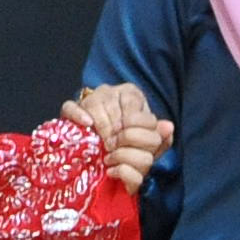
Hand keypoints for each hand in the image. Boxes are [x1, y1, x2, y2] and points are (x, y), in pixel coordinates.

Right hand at [61, 83, 175, 190]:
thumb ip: (159, 138)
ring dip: (100, 128)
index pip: (133, 106)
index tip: (127, 143)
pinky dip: (78, 115)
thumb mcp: (147, 141)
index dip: (130, 128)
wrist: (108, 146)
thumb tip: (167, 127)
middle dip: (114, 132)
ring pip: (94, 104)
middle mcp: (112, 91)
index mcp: (132, 94)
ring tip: (104, 145)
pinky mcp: (72, 107)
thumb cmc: (130, 144)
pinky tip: (86, 124)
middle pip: (112, 107)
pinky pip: (71, 106)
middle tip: (115, 149)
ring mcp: (90, 97)